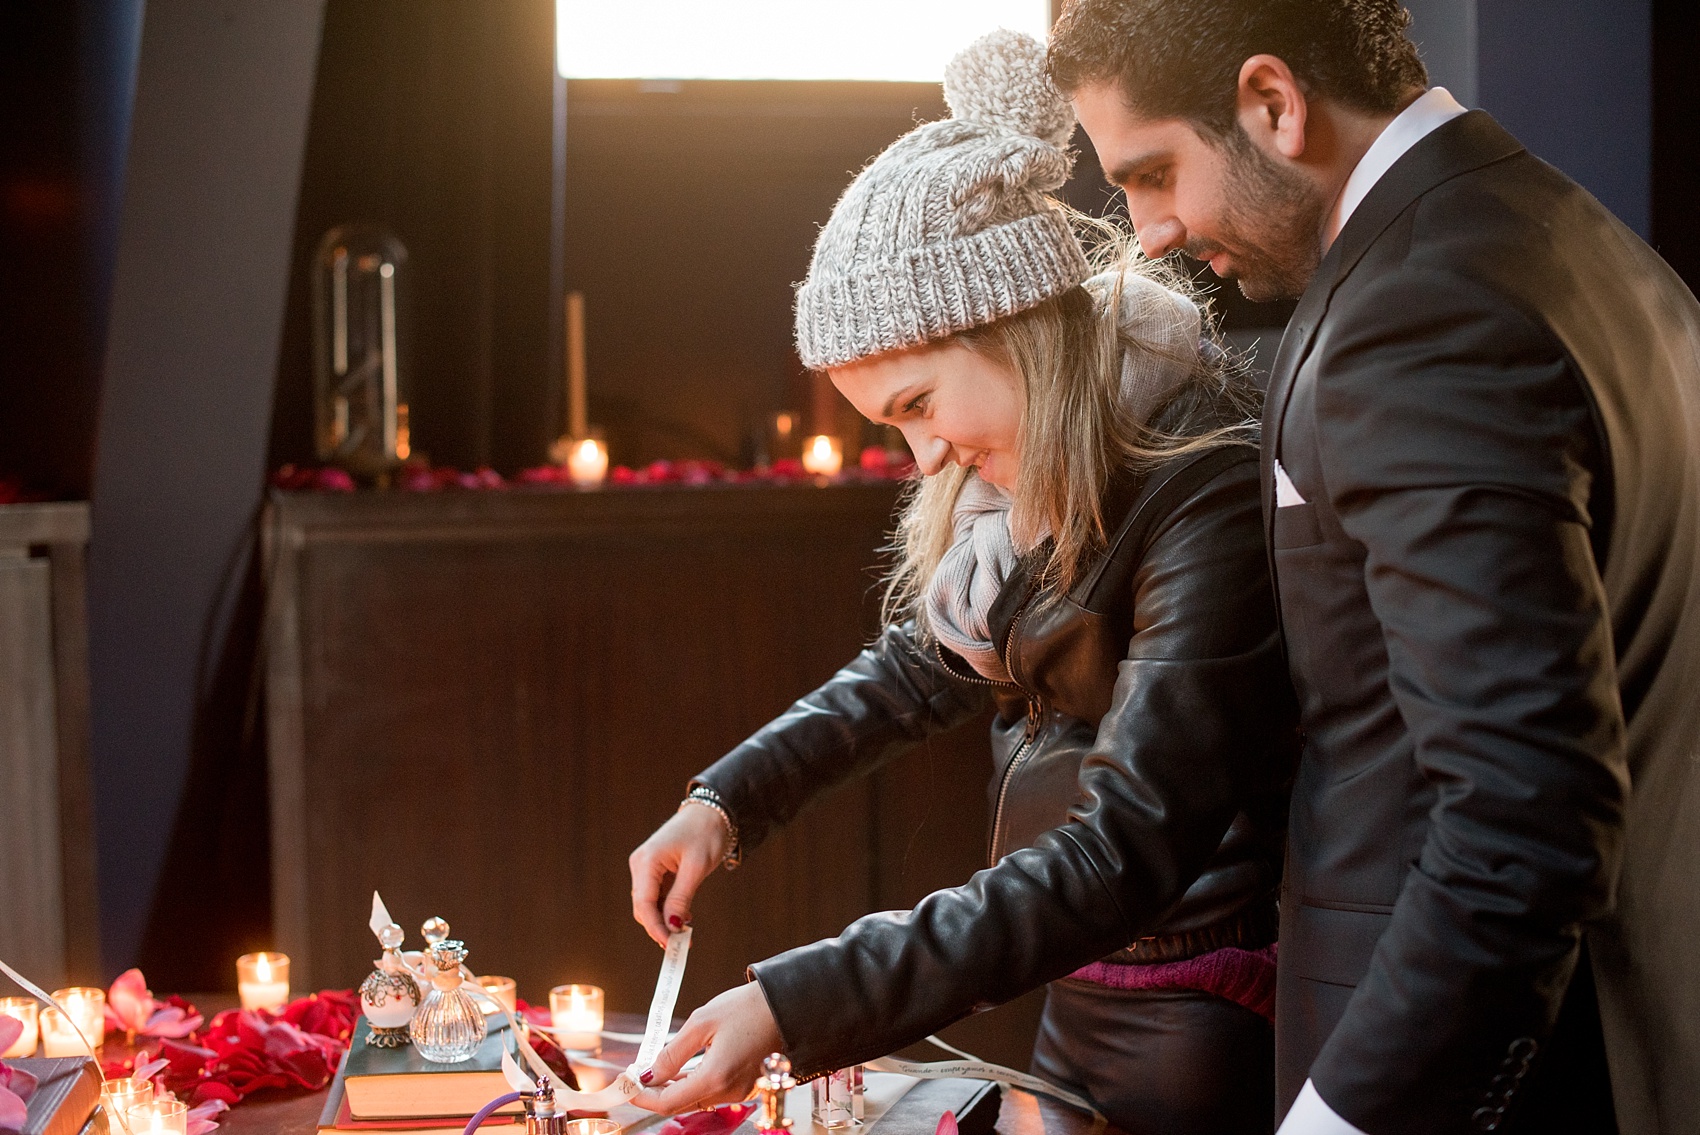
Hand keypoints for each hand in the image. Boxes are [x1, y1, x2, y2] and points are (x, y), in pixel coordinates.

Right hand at [629, 803, 729, 945]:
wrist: (710, 812)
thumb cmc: (705, 833)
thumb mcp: (696, 867)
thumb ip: (681, 898)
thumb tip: (672, 927)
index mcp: (646, 861)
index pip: (644, 904)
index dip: (656, 928)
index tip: (672, 945)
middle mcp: (641, 865)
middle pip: (643, 907)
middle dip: (660, 927)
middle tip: (683, 944)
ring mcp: (646, 867)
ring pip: (649, 904)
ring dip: (665, 920)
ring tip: (686, 934)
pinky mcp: (655, 870)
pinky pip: (657, 896)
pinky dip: (668, 910)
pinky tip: (685, 917)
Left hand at [631, 982, 781, 1113]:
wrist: (788, 1006)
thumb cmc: (749, 1009)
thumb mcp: (703, 1022)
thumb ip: (672, 1052)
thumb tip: (650, 1074)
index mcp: (716, 1077)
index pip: (668, 1102)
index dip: (642, 1097)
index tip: (626, 1084)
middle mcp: (728, 1091)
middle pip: (680, 1104)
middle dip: (654, 1093)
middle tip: (634, 1075)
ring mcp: (739, 1091)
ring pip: (695, 1099)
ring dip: (672, 1088)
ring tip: (653, 1069)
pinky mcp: (745, 1085)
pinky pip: (711, 1092)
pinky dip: (691, 1084)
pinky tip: (680, 1069)